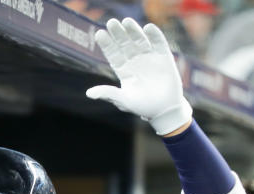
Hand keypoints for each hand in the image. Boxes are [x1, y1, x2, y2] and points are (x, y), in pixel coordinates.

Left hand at [86, 18, 191, 135]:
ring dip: (133, 30)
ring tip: (126, 21)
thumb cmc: (142, 106)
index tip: (99, 34)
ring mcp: (149, 57)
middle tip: (111, 22)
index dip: (106, 44)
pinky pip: (158, 43)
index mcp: (123, 69)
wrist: (164, 110)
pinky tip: (148, 28)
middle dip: (118, 33)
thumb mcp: (123, 101)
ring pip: (139, 40)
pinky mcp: (164, 57)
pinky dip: (154, 35)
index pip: (112, 53)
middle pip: (124, 43)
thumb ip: (108, 94)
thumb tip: (89, 93)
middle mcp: (134, 60)